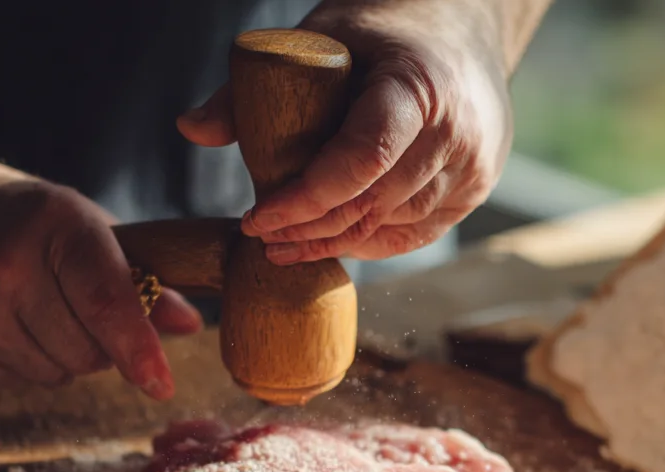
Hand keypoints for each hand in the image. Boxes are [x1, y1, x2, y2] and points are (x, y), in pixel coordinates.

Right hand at [0, 159, 200, 395]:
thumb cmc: (31, 221)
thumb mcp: (91, 229)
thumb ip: (145, 277)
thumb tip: (188, 324)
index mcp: (58, 224)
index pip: (106, 302)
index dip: (137, 348)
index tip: (161, 385)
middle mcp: (8, 262)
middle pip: (87, 352)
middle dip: (104, 348)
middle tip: (87, 314)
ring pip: (55, 374)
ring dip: (67, 359)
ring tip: (47, 314)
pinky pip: (18, 383)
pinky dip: (30, 365)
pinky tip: (15, 324)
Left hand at [177, 0, 512, 263]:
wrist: (463, 31)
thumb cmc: (382, 32)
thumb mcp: (321, 37)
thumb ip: (254, 87)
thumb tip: (190, 129)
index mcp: (418, 84)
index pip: (361, 159)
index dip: (305, 199)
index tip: (257, 216)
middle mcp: (456, 132)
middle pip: (371, 204)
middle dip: (309, 229)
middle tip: (263, 238)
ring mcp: (472, 168)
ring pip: (391, 228)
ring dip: (334, 243)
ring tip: (287, 246)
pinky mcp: (474, 192)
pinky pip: (413, 236)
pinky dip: (369, 244)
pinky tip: (332, 245)